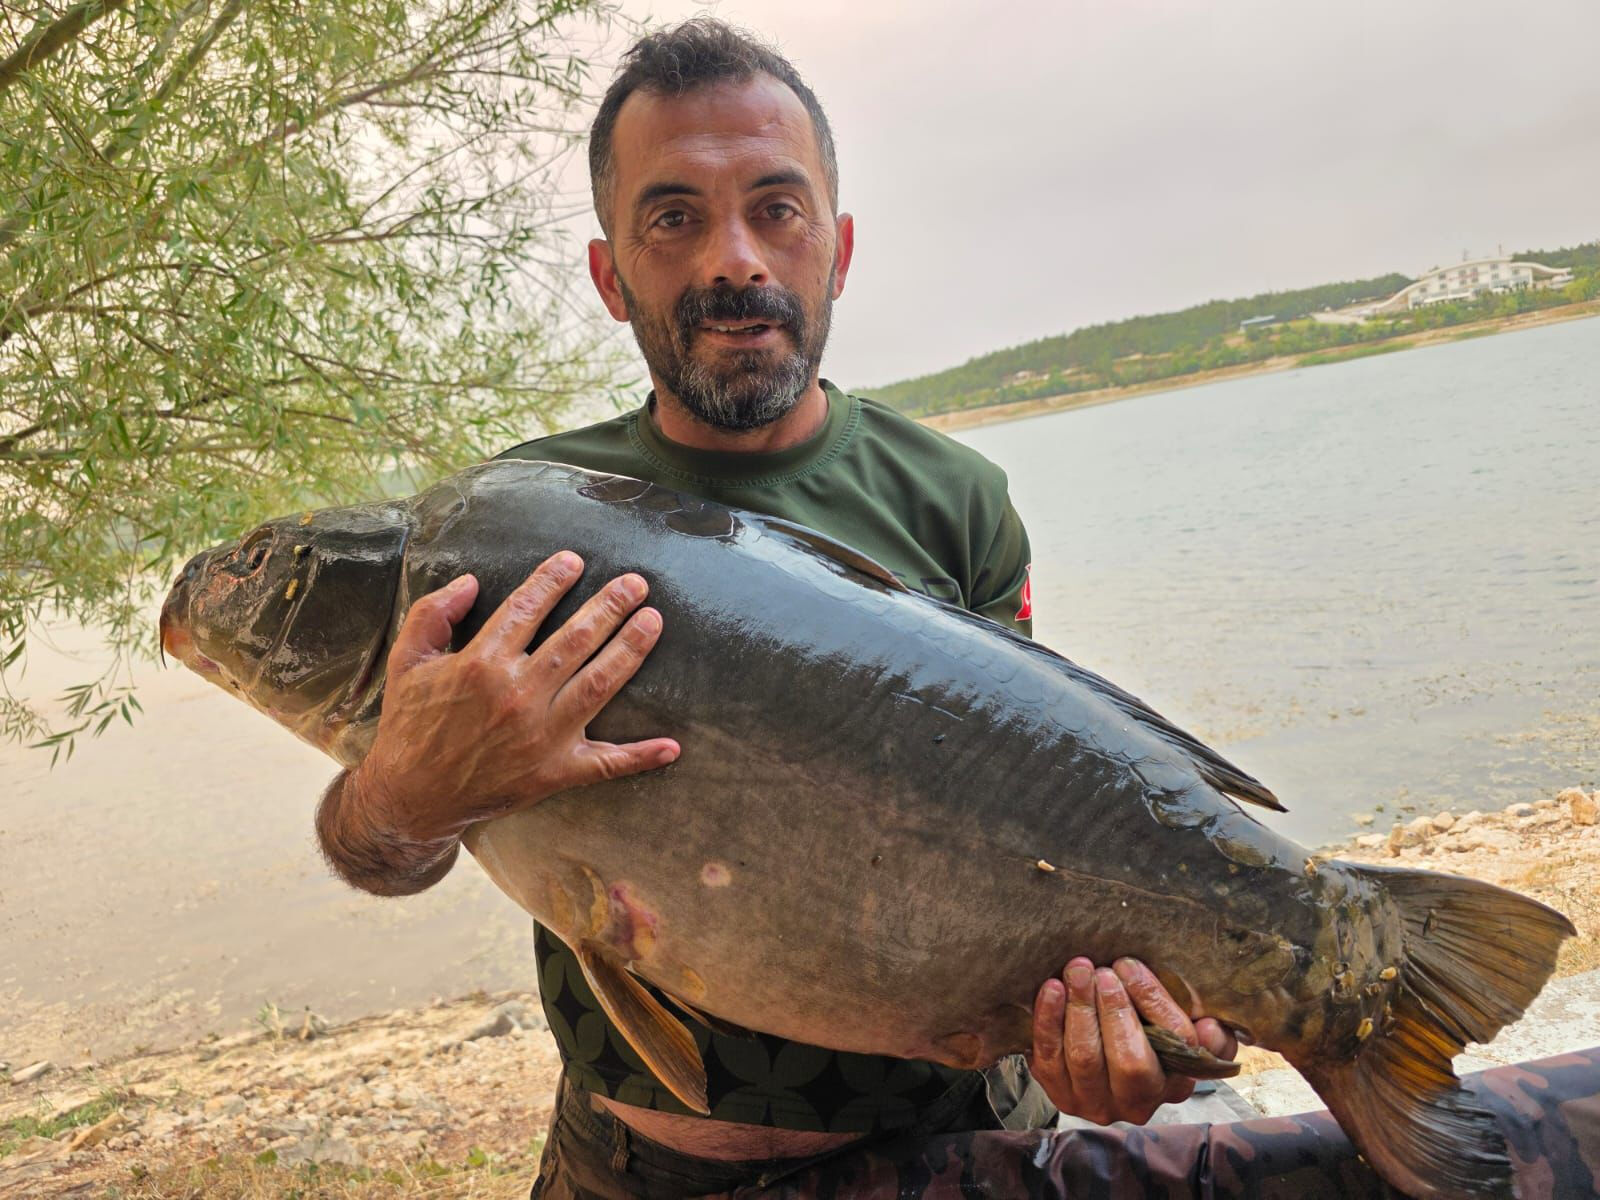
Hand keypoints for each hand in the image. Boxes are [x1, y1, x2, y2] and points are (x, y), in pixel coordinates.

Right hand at [357, 550, 680, 842]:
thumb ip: (433, 614)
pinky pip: (606, 764)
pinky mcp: (555, 772)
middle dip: (610, 606)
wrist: (411, 799)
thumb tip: (472, 581)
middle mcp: (518, 695)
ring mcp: (541, 736)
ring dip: (630, 650)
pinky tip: (672, 746)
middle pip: (575, 639)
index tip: (575, 561)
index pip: (528, 608)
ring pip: (599, 685)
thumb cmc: (410, 725)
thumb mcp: (407, 662)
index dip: (554, 579)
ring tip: (653, 621)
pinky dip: (641, 757)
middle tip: (636, 583)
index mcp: (481, 663)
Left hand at [1028, 956, 1238, 1125]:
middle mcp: (1137, 1102)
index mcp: (1175, 1082)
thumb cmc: (1145, 1029)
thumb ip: (1207, 1032)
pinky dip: (1048, 1020)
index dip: (1153, 1000)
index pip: (1176, 1043)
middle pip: (1129, 1060)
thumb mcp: (1182, 1030)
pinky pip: (1048, 1057)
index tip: (1130, 966)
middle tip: (1103, 971)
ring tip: (1077, 971)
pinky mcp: (1057, 1092)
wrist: (1097, 1051)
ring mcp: (1094, 1102)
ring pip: (1086, 1058)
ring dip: (1080, 1009)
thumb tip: (1208, 1027)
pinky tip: (1052, 988)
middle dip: (1115, 1009)